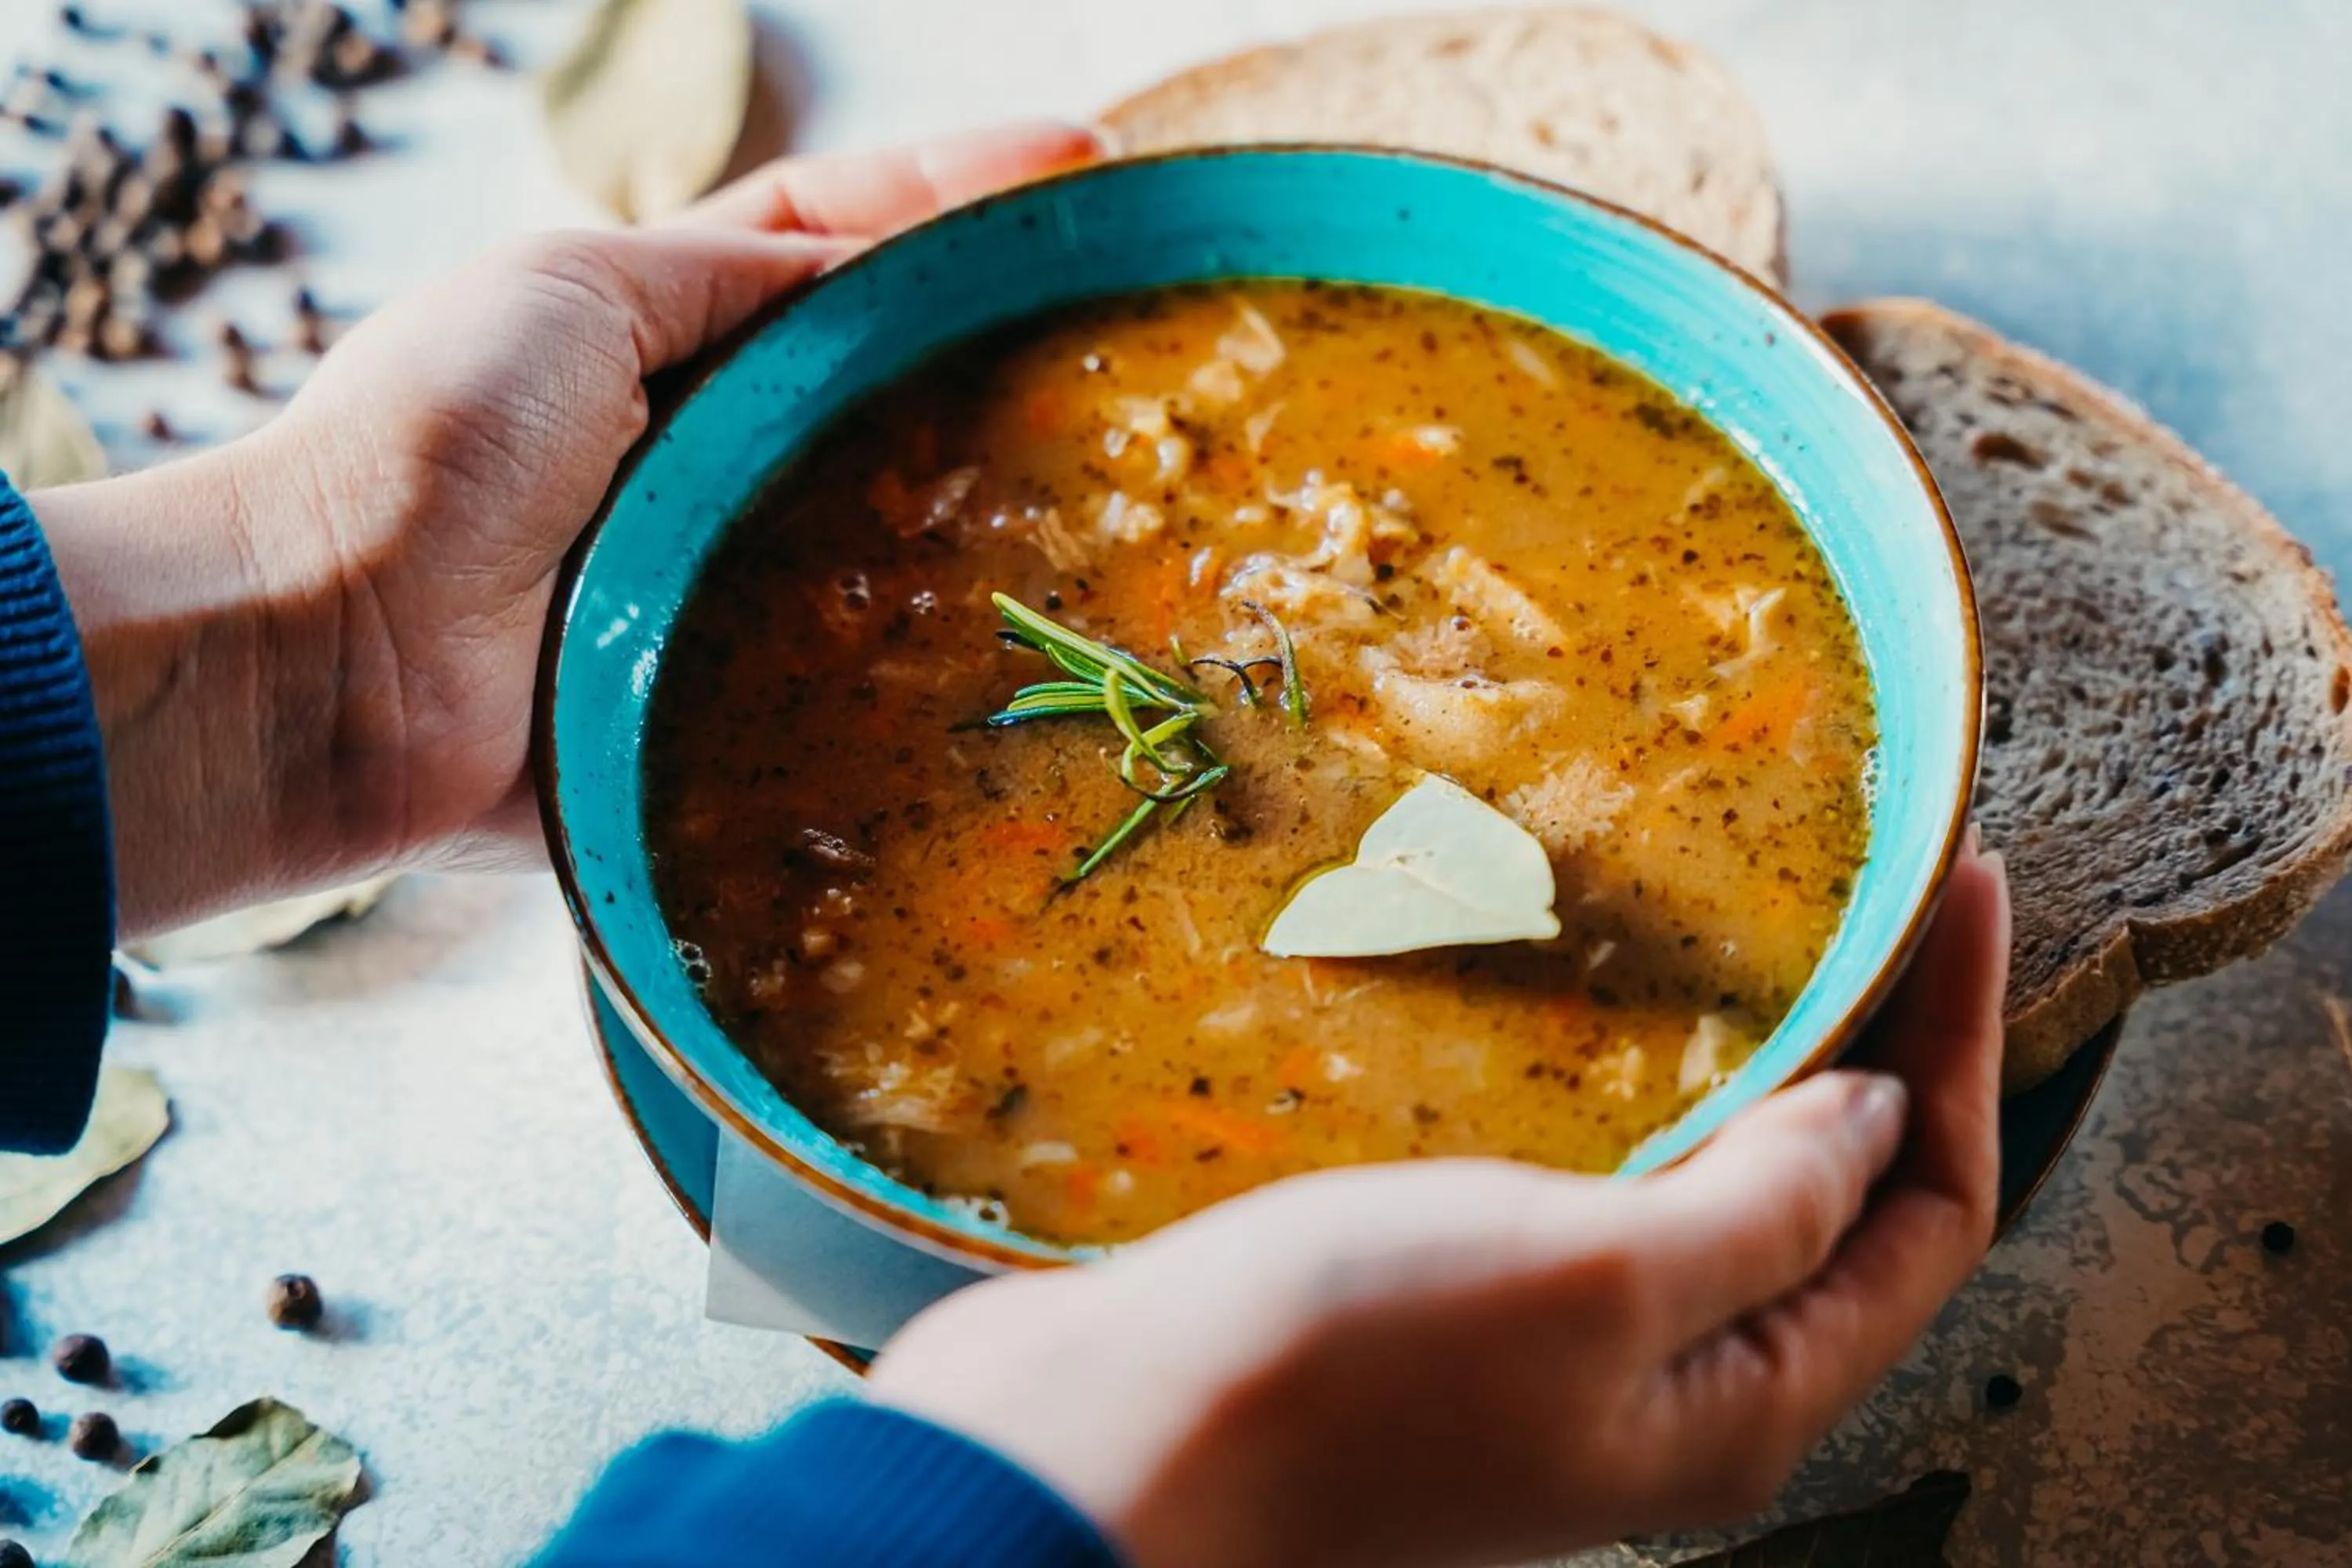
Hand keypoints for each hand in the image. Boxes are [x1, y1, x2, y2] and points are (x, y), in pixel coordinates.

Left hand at [36, 123, 1101, 935]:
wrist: (336, 657)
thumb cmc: (434, 444)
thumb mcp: (579, 291)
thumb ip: (728, 268)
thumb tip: (869, 251)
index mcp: (660, 333)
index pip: (834, 240)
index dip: (949, 197)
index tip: (1079, 167)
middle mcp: (707, 453)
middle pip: (885, 382)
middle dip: (1002, 346)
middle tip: (1133, 319)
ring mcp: (728, 578)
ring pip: (897, 527)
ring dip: (994, 500)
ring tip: (1127, 470)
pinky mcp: (735, 702)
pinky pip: (863, 675)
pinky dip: (934, 655)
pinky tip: (1033, 635)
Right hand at [870, 841, 2009, 1567]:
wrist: (1111, 1438)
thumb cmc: (1351, 1366)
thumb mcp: (1594, 1277)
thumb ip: (1764, 1209)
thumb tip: (1877, 1118)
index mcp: (1740, 1407)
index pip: (1927, 1214)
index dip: (1962, 1044)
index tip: (1964, 883)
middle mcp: (1666, 1389)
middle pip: (1832, 1203)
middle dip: (1873, 1044)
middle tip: (1876, 885)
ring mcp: (1559, 1351)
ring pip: (1709, 1187)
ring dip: (1752, 1061)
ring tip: (1763, 928)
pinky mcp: (1460, 1303)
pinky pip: (1595, 1186)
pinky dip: (1631, 1093)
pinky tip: (1599, 1010)